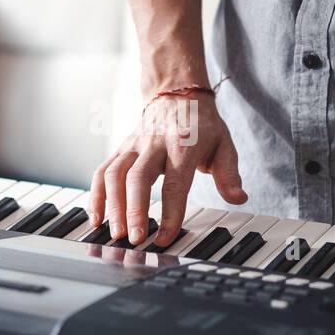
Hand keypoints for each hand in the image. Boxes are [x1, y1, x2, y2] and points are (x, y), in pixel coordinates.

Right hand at [89, 91, 246, 247]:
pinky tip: (96, 218)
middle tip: (135, 239)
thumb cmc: (202, 126)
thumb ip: (229, 174)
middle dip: (134, 210)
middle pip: (138, 178)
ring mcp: (133, 146)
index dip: (170, 213)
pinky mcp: (120, 149)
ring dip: (112, 205)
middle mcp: (154, 145)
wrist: (177, 94)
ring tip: (114, 233)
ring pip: (114, 174)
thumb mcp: (224, 145)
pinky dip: (96, 195)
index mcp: (183, 146)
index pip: (175, 184)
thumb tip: (238, 198)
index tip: (165, 238)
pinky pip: (101, 171)